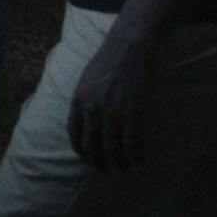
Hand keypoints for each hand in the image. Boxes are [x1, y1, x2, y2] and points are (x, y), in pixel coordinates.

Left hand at [70, 17, 158, 176]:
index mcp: (78, 100)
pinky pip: (133, 143)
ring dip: (120, 163)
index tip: (90, 159)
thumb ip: (86, 98)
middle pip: (93, 145)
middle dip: (100, 162)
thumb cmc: (112, 57)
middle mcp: (92, 109)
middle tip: (108, 171)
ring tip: (126, 169)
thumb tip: (87, 114)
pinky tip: (142, 161)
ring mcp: (113, 112)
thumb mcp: (88, 78)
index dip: (83, 151)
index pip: (75, 134)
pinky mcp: (134, 112)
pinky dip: (137, 155)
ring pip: (113, 148)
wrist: (132, 44)